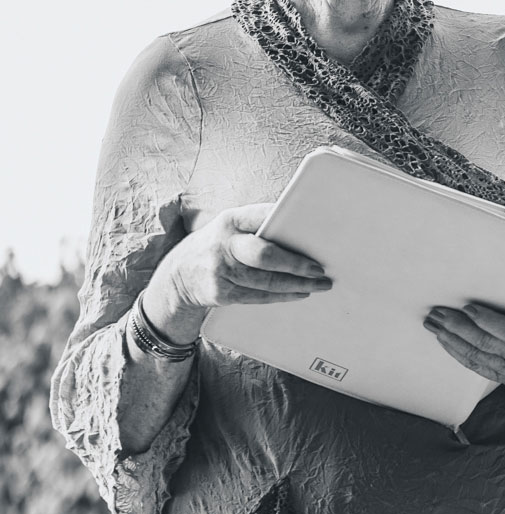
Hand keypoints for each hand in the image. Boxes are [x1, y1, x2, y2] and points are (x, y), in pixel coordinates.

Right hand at [142, 204, 328, 342]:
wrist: (176, 277)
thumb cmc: (217, 247)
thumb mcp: (229, 228)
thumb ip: (258, 226)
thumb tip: (303, 230)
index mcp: (230, 220)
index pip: (265, 217)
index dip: (290, 224)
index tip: (317, 233)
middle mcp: (224, 244)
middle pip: (266, 255)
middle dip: (297, 264)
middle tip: (320, 269)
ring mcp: (220, 271)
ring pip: (266, 281)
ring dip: (297, 284)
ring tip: (319, 284)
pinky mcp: (221, 293)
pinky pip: (258, 296)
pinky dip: (282, 296)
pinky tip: (299, 293)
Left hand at [425, 279, 504, 390]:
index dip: (491, 322)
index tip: (470, 308)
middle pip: (488, 344)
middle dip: (460, 327)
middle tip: (439, 312)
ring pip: (476, 355)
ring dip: (451, 339)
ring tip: (433, 322)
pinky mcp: (499, 376)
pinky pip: (473, 364)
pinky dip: (455, 351)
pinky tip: (442, 337)